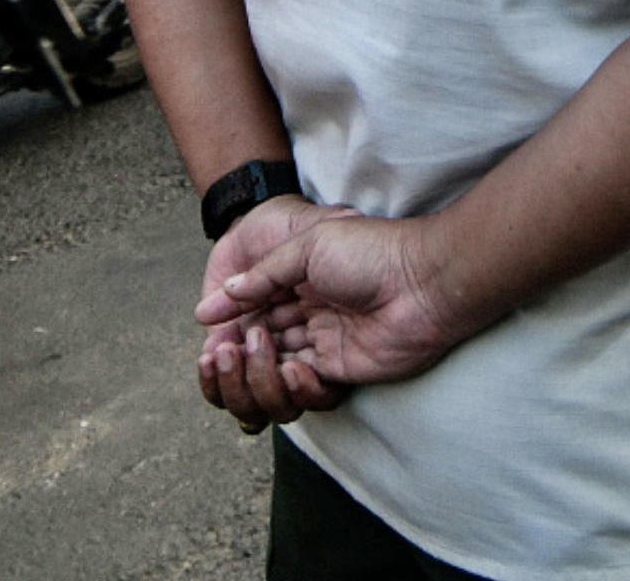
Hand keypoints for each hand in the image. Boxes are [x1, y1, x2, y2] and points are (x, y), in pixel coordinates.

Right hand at [197, 210, 464, 397]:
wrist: (423, 281)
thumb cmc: (370, 253)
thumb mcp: (307, 248)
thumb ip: (262, 275)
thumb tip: (219, 299)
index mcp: (300, 274)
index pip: (253, 298)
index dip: (229, 312)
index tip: (206, 323)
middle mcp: (310, 306)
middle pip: (261, 332)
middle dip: (238, 341)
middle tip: (221, 348)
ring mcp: (325, 337)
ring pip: (277, 360)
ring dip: (259, 362)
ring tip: (253, 352)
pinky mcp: (341, 367)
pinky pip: (304, 381)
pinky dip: (289, 380)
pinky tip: (288, 366)